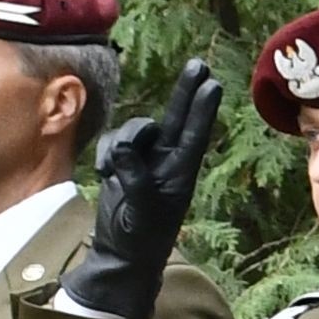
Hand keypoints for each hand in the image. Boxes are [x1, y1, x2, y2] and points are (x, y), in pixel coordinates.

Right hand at [65, 60, 223, 317]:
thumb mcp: (140, 209)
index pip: (193, 134)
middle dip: (185, 91)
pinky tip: (105, 173)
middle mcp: (166, 161)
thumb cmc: (140, 238)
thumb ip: (134, 175)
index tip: (212, 83)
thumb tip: (124, 149)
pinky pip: (115, 142)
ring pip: (136, 129)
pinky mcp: (123, 162)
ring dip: (124, 141)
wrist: (120, 254)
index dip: (201, 108)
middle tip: (199, 64)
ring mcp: (145, 160)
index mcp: (180, 173)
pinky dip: (107, 153)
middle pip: (176, 118)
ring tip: (114, 169)